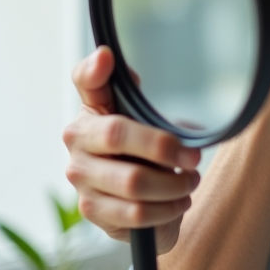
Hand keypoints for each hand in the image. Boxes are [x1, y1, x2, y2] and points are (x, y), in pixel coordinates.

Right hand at [62, 46, 200, 253]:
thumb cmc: (138, 151)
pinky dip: (168, 209)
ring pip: (133, 182)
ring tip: (189, 182)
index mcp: (90, 111)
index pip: (85, 82)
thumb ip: (129, 91)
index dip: (94, 70)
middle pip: (118, 135)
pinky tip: (179, 202)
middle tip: (193, 158)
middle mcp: (76, 142)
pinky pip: (137, 213)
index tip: (107, 56)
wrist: (136, 202)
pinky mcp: (92, 211)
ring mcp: (80, 178)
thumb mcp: (140, 118)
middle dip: (164, 147)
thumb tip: (107, 57)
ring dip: (173, 185)